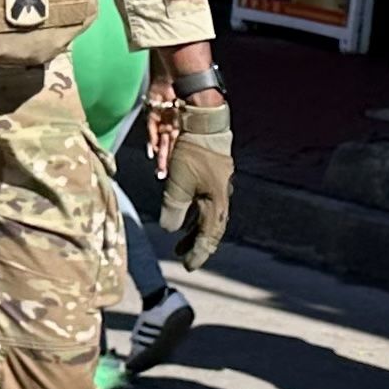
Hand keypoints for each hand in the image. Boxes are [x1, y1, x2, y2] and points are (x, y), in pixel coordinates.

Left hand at [156, 99, 233, 268]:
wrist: (204, 122)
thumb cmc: (192, 153)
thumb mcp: (177, 184)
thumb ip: (173, 210)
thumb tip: (169, 229)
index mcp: (216, 203)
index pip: (209, 237)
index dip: (199, 253)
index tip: (189, 267)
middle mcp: (220, 196)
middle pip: (209, 227)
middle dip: (195, 243)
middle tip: (182, 255)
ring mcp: (217, 185)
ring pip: (206, 213)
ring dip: (192, 227)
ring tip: (179, 238)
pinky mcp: (211, 173)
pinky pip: (203, 200)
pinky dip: (192, 211)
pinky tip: (183, 211)